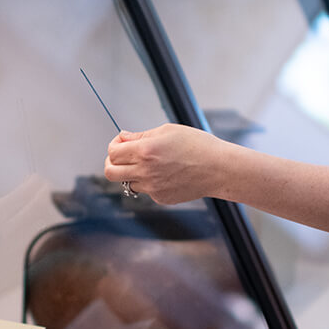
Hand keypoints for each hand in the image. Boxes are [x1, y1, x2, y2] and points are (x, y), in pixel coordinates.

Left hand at [104, 123, 234, 204]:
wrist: (218, 168)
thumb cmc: (197, 145)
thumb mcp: (168, 131)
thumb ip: (140, 136)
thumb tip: (122, 138)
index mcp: (145, 151)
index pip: (113, 152)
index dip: (113, 145)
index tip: (121, 143)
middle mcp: (145, 172)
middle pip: (110, 172)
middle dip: (111, 163)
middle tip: (121, 157)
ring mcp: (152, 188)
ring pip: (128, 183)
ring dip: (132, 173)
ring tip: (150, 164)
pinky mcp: (161, 198)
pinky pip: (147, 190)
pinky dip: (150, 182)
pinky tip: (167, 173)